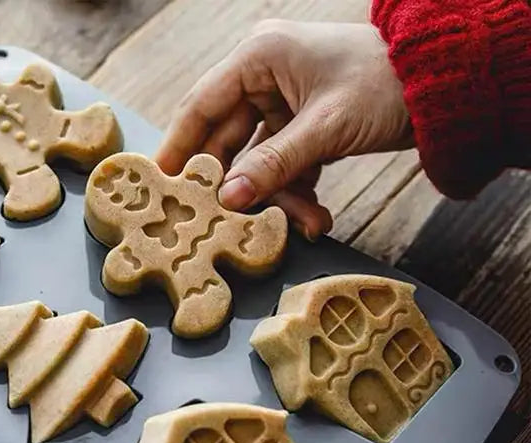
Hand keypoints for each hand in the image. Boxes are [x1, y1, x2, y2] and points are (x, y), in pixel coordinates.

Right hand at [156, 20, 412, 239]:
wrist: (444, 86)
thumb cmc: (386, 85)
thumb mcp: (325, 128)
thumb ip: (273, 165)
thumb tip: (228, 199)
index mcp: (259, 57)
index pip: (200, 106)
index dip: (178, 147)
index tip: (159, 184)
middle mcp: (264, 78)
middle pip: (227, 141)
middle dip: (238, 185)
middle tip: (224, 223)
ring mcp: (284, 104)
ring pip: (257, 161)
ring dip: (277, 196)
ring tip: (305, 221)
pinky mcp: (303, 128)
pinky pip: (283, 167)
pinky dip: (297, 192)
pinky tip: (315, 216)